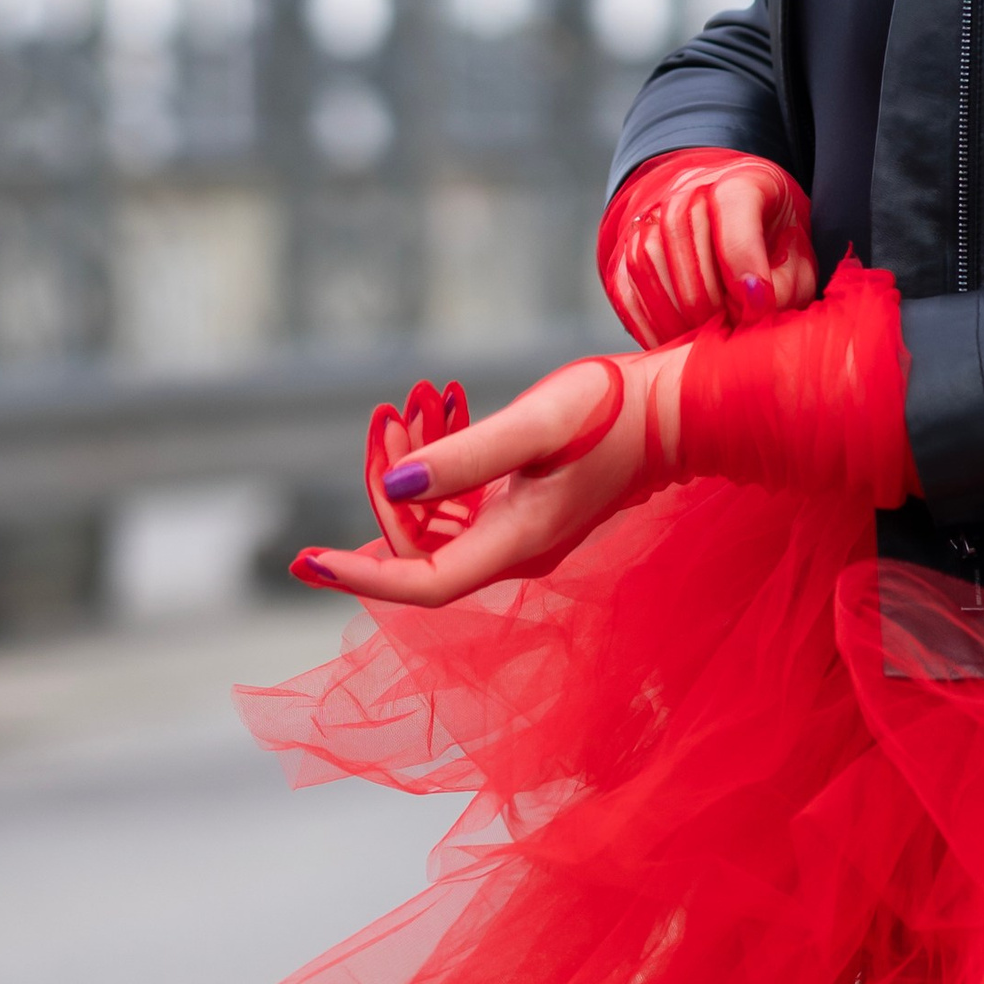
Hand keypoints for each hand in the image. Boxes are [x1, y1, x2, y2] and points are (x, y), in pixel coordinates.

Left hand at [291, 347, 687, 609]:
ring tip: (417, 400)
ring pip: (439, 519)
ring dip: (415, 467)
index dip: (360, 576)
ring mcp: (524, 533)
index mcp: (517, 542)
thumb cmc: (614, 411)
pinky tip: (441, 411)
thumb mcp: (536, 423)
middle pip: (421, 544)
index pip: (422, 583)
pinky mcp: (530, 509)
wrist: (679, 408)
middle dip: (391, 483)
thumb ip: (466, 456)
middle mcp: (516, 550)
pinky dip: (442, 464)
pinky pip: (463, 503)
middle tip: (389, 413)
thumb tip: (396, 485)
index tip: (305, 561)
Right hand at [599, 151, 813, 345]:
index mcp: (742, 180)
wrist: (734, 228)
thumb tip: (752, 308)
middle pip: (680, 231)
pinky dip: (647, 321)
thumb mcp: (797, 260)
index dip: (742, 255)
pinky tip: (674, 342)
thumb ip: (785, 283)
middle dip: (706, 294)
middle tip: (727, 331)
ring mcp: (652, 215)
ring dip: (673, 309)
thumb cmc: (773, 247)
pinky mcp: (627, 250)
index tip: (756, 301)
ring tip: (700, 340)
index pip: (733, 202)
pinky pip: (625, 286)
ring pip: (646, 256)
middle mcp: (688, 187)